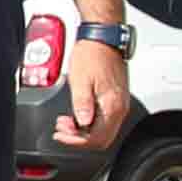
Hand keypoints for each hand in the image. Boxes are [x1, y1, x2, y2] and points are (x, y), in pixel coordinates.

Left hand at [57, 35, 139, 153]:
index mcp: (112, 105)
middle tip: (62, 129)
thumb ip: (82, 105)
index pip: (97, 138)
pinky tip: (76, 114)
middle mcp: (119, 107)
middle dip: (79, 139)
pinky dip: (89, 122)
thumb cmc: (92, 54)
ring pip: (103, 130)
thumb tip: (82, 124)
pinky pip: (104, 119)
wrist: (102, 38)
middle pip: (102, 139)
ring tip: (65, 122)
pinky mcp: (115, 98)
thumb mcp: (80, 80)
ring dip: (83, 131)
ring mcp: (119, 103)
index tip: (62, 136)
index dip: (76, 142)